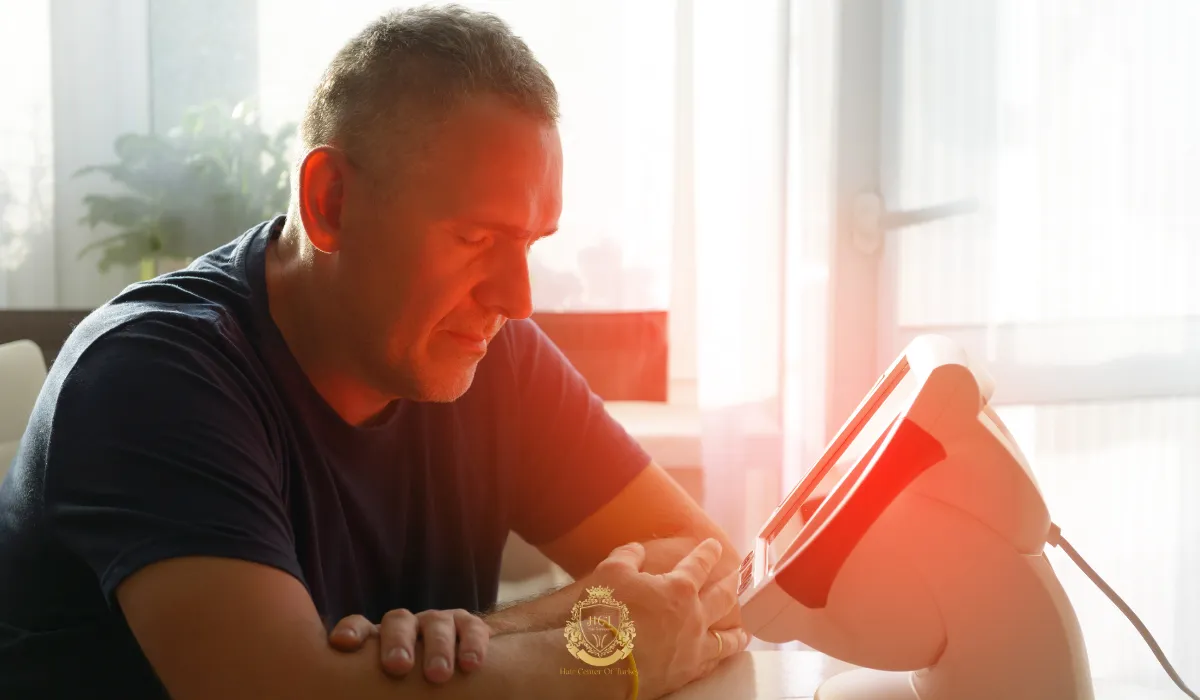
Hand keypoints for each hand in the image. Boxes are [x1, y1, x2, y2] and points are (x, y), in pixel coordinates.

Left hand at [328, 608, 490, 682]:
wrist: (450, 672)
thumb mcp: (383, 683)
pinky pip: (470, 628)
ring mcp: (437, 622)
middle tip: (397, 667)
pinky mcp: (467, 625)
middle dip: (397, 643)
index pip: (360, 626)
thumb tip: (355, 695)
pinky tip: (470, 665)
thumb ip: (370, 682)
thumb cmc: (407, 684)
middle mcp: (407, 625)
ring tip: (437, 676)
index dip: (351, 631)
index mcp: (379, 638)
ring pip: (435, 624)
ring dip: (437, 648)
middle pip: (398, 621)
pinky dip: (471, 644)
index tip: (342, 643)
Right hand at [588, 538, 748, 699]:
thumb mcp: (611, 572)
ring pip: (724, 640)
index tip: (716, 546)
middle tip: (739, 578)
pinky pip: (709, 665)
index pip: (699, 565)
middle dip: (732, 585)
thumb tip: (637, 550)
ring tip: (743, 632)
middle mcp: (693, 617)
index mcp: (678, 588)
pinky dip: (717, 660)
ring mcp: (692, 648)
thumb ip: (628, 557)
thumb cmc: (607, 613)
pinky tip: (718, 660)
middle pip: (722, 598)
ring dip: (735, 634)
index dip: (708, 553)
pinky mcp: (684, 674)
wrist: (603, 664)